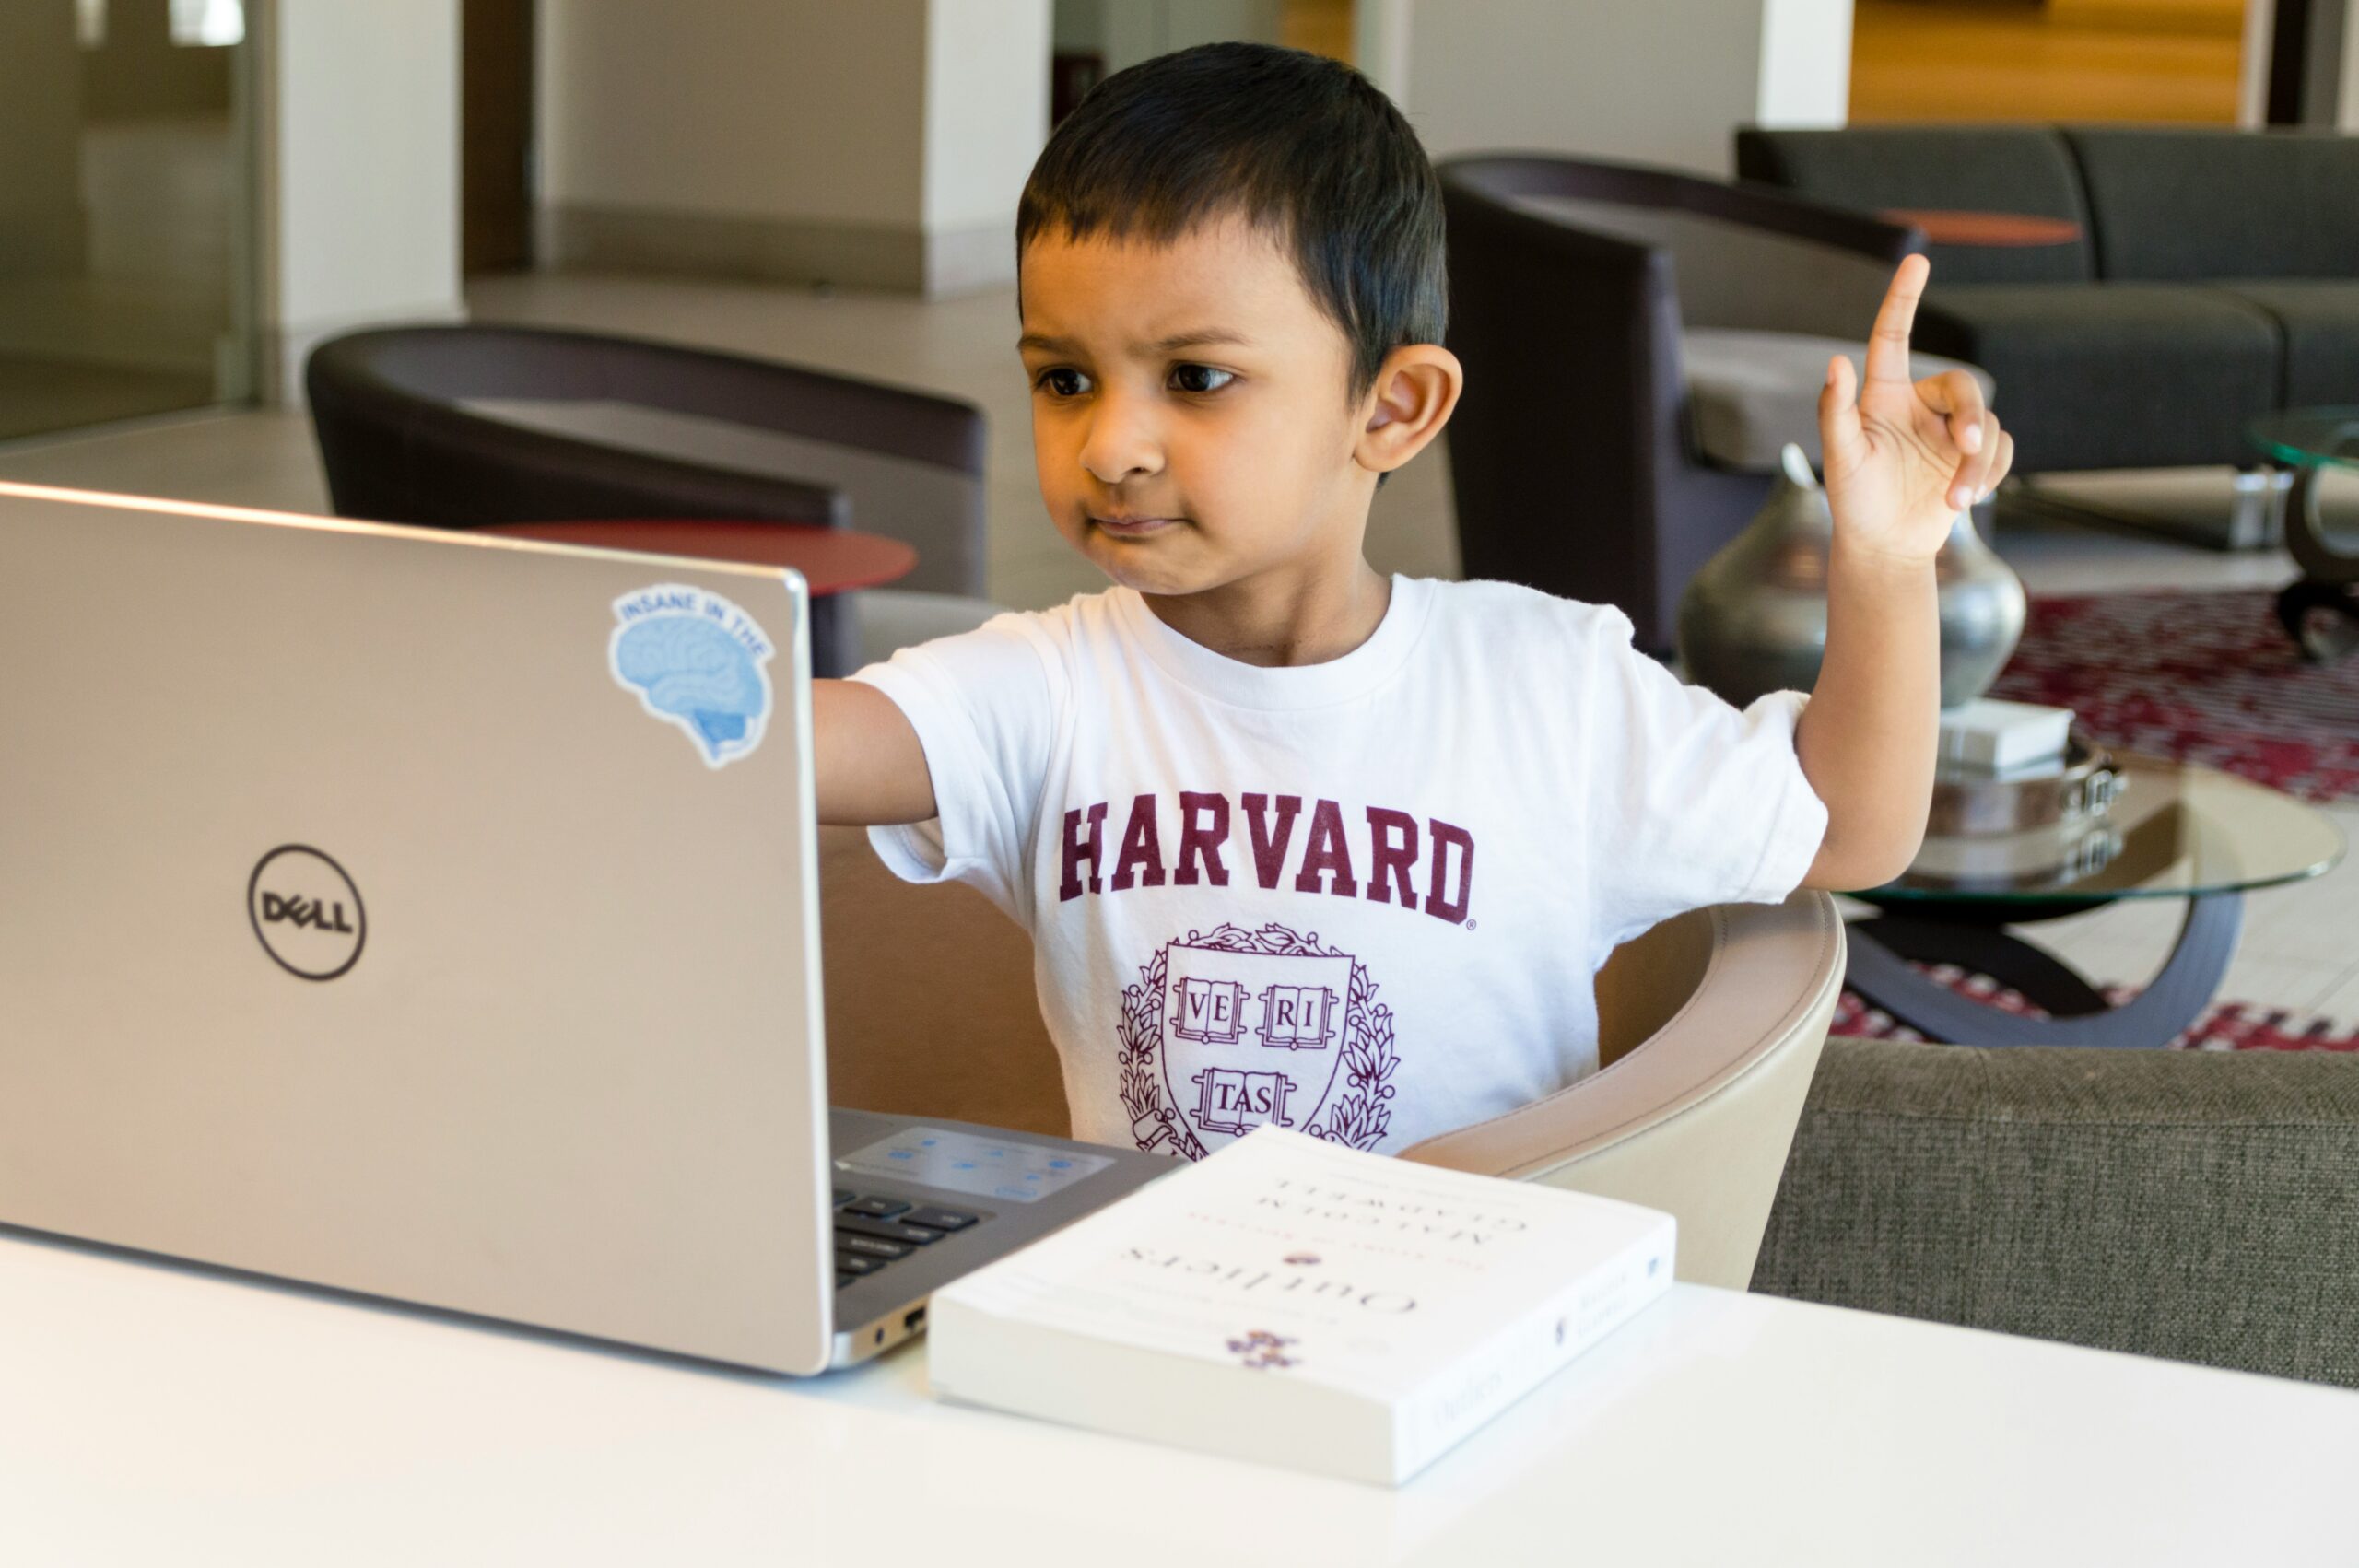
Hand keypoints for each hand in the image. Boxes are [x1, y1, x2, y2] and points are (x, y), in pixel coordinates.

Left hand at [1818, 254, 2014, 564]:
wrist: (1885, 546)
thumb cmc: (1854, 501)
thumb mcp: (1842, 459)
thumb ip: (1837, 412)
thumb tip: (1835, 363)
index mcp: (1885, 395)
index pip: (1893, 337)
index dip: (1903, 298)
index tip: (1917, 259)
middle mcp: (1920, 405)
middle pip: (1964, 388)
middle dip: (1972, 419)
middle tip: (1967, 449)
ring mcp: (1949, 430)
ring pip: (1987, 424)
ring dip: (1977, 463)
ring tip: (1957, 499)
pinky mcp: (1973, 456)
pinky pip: (2001, 449)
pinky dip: (1990, 473)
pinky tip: (1968, 499)